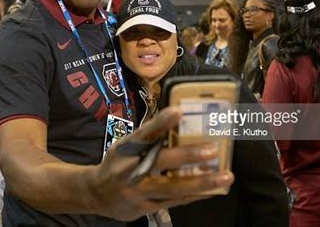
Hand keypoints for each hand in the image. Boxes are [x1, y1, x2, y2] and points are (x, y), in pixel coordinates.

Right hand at [90, 107, 233, 220]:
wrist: (94, 194)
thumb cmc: (117, 163)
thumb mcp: (125, 146)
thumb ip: (148, 138)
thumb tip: (180, 123)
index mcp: (126, 149)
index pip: (145, 133)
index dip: (161, 122)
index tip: (178, 111)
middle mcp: (131, 170)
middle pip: (160, 162)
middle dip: (188, 156)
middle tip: (212, 149)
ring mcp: (138, 192)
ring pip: (173, 188)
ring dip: (202, 182)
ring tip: (225, 175)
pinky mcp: (145, 208)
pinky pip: (175, 202)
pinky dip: (195, 195)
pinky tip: (213, 189)